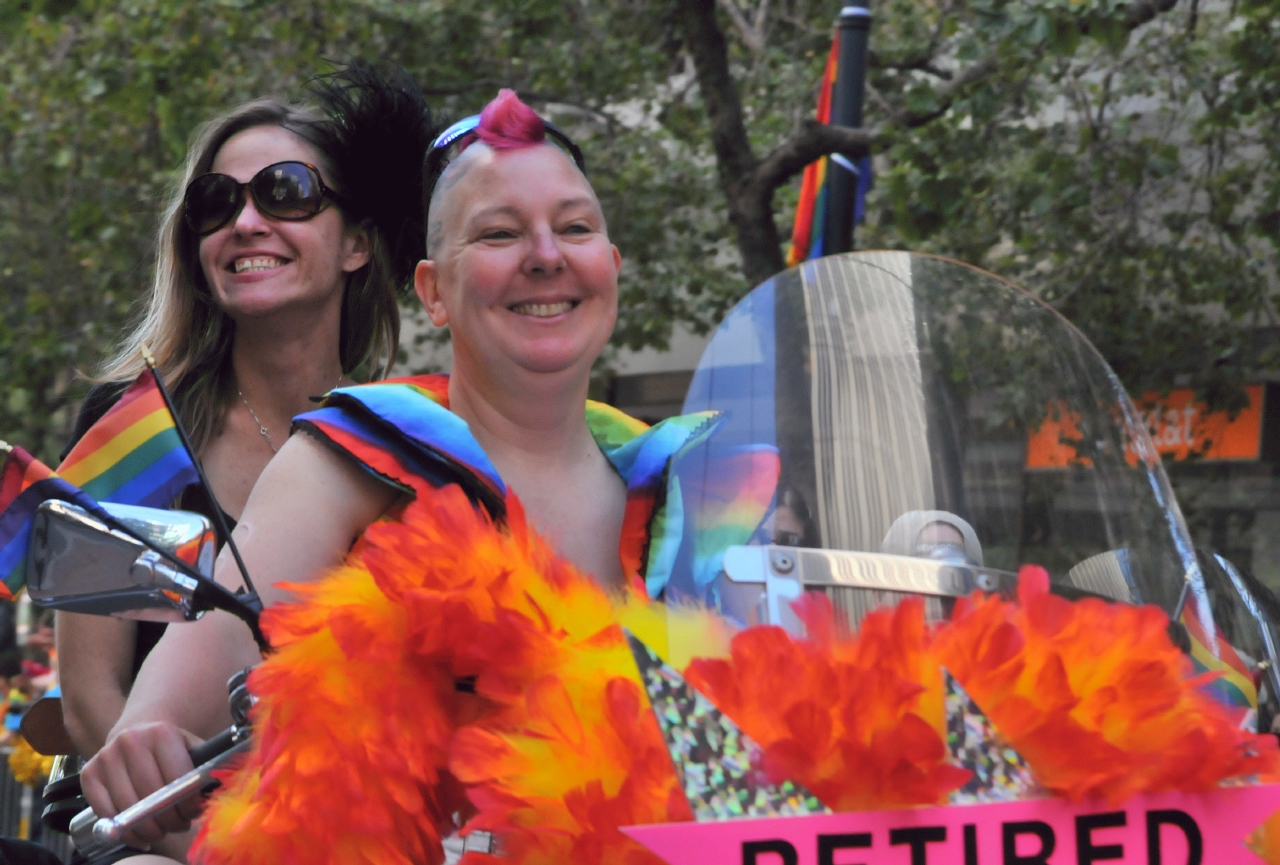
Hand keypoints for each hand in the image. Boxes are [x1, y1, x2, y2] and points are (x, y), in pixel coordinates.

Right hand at [80, 721, 206, 848]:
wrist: (135, 734)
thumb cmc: (168, 749)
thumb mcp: (190, 748)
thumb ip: (203, 768)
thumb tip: (216, 792)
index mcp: (162, 732)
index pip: (178, 778)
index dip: (187, 803)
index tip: (193, 814)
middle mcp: (131, 741)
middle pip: (152, 796)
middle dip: (169, 820)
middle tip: (178, 827)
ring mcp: (106, 756)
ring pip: (128, 808)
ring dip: (147, 828)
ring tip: (160, 831)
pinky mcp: (88, 773)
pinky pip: (105, 812)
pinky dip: (123, 831)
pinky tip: (137, 834)